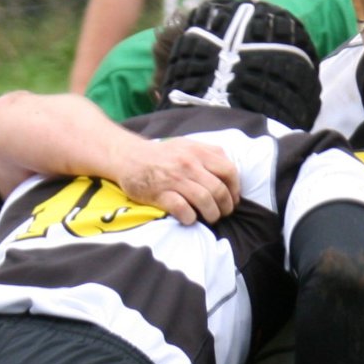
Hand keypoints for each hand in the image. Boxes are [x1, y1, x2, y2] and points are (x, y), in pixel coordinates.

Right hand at [122, 139, 239, 225]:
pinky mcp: (160, 193)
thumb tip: (230, 171)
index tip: (232, 199)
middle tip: (223, 213)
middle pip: (219, 190)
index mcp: (198, 152)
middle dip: (226, 206)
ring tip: (210, 218)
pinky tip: (190, 218)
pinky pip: (183, 209)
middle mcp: (188, 164)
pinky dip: (190, 218)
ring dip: (212, 214)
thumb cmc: (162, 155)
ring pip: (205, 200)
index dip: (235, 188)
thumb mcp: (187, 145)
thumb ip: (209, 153)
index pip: (229, 171)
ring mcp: (174, 179)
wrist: (128, 157)